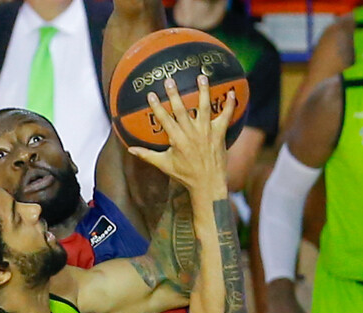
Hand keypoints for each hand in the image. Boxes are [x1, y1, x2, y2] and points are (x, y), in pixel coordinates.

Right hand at [127, 75, 234, 193]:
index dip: (157, 106)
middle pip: (181, 109)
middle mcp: (191, 133)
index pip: (164, 119)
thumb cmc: (185, 175)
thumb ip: (147, 155)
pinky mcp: (219, 134)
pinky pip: (226, 116)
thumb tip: (130, 149)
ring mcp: (206, 132)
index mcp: (177, 140)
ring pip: (204, 107)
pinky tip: (232, 92)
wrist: (208, 184)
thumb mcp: (164, 165)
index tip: (151, 94)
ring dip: (203, 91)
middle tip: (169, 79)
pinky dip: (230, 104)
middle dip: (174, 94)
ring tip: (201, 77)